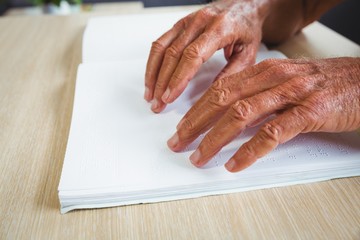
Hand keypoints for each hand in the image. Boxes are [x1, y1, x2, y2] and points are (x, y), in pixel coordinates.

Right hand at [144, 0, 271, 112]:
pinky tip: (151, 78)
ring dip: (153, 74)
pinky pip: (160, 42)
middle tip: (158, 103)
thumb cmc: (247, 28)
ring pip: (162, 48)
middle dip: (163, 82)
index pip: (193, 55)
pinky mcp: (179, 24)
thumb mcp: (249, 53)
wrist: (244, 5)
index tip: (170, 96)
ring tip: (150, 95)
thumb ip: (232, 73)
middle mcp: (200, 22)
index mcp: (220, 28)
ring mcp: (187, 21)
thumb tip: (215, 96)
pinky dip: (153, 62)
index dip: (179, 78)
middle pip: (173, 54)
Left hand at [167, 57, 359, 171]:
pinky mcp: (308, 113)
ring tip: (200, 156)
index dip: (196, 109)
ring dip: (215, 139)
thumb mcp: (285, 82)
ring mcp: (290, 95)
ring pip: (241, 116)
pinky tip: (235, 164)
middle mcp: (273, 78)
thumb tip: (230, 114)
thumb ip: (258, 94)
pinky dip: (250, 151)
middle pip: (222, 100)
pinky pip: (272, 134)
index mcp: (264, 70)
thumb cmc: (323, 84)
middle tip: (179, 142)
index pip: (219, 89)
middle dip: (196, 123)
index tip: (181, 126)